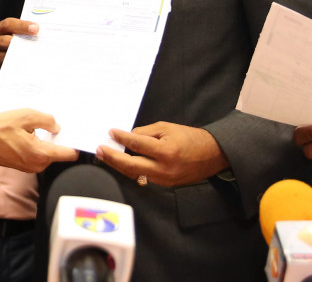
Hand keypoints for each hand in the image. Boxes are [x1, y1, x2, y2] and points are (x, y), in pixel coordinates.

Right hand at [0, 18, 37, 81]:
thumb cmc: (8, 44)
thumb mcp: (11, 34)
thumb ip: (22, 32)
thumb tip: (38, 32)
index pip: (8, 24)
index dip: (22, 26)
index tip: (36, 28)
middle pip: (5, 41)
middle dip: (22, 43)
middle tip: (38, 46)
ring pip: (5, 57)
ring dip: (20, 58)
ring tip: (35, 58)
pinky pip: (5, 70)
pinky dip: (16, 69)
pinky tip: (27, 68)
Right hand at [0, 108, 78, 172]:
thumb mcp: (25, 116)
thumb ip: (46, 120)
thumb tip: (57, 126)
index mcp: (41, 154)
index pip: (69, 154)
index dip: (75, 142)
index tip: (76, 133)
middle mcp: (37, 164)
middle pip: (58, 153)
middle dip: (57, 139)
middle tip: (51, 124)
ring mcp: (29, 167)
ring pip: (46, 154)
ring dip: (44, 141)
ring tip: (34, 126)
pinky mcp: (22, 166)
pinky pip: (36, 155)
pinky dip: (35, 145)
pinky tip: (26, 133)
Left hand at [95, 122, 227, 187]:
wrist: (212, 154)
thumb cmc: (189, 137)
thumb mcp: (167, 128)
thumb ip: (145, 133)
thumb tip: (127, 137)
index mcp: (166, 151)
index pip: (137, 144)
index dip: (121, 138)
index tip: (110, 133)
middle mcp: (164, 169)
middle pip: (130, 165)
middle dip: (112, 157)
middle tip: (99, 149)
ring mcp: (164, 179)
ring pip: (135, 174)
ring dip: (118, 165)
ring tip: (105, 156)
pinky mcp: (166, 185)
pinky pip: (144, 177)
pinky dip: (132, 170)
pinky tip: (122, 163)